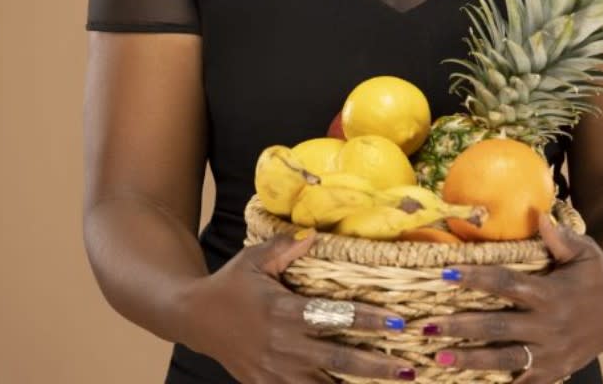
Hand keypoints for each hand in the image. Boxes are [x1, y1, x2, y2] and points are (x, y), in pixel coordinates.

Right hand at [174, 230, 415, 382]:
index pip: (333, 317)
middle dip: (374, 366)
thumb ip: (286, 247)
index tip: (396, 322)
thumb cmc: (231, 283)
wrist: (195, 319)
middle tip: (407, 368)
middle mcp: (283, 346)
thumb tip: (314, 232)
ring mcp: (275, 372)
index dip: (366, 321)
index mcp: (283, 311)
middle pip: (337, 360)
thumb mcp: (255, 258)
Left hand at [406, 213, 602, 381]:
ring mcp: (551, 353)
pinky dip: (498, 383)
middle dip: (461, 327)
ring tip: (439, 360)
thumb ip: (559, 237)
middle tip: (428, 325)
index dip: (476, 279)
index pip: (506, 285)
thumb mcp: (584, 251)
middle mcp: (548, 326)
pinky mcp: (555, 371)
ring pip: (505, 359)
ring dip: (471, 361)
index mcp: (551, 293)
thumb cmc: (598, 273)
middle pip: (498, 326)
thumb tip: (537, 214)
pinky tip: (468, 383)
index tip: (446, 274)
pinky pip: (523, 381)